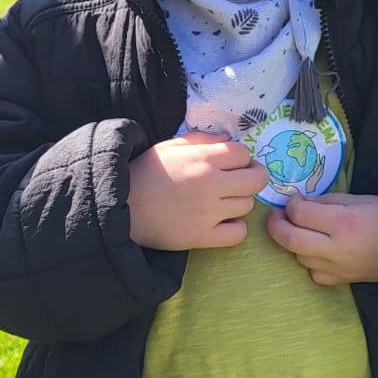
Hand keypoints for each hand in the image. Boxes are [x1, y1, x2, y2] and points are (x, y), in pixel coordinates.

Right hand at [128, 133, 269, 250]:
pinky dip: (235, 228)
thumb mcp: (170, 146)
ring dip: (239, 201)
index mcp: (204, 158)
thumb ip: (201, 140)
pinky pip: (238, 233)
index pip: (244, 154)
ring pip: (248, 205)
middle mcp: (211, 184)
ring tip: (223, 201)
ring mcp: (209, 212)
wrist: (120, 205)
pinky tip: (222, 221)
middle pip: (257, 180)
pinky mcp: (202, 237)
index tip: (233, 164)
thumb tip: (227, 140)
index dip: (241, 158)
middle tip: (241, 181)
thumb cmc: (145, 172)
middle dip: (253, 177)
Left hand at [266, 192, 377, 285]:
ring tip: (301, 230)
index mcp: (344, 222)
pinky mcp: (343, 282)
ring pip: (298, 257)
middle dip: (277, 226)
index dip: (291, 205)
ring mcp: (338, 269)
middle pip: (290, 240)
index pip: (300, 214)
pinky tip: (317, 251)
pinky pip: (313, 274)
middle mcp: (337, 249)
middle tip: (278, 216)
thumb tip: (301, 204)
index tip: (294, 200)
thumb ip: (328, 201)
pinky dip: (310, 262)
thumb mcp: (361, 199)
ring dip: (294, 242)